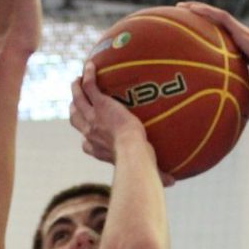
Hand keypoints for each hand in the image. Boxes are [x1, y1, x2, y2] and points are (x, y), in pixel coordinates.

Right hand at [69, 63, 173, 184]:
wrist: (132, 150)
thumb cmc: (139, 162)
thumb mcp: (146, 167)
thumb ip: (159, 174)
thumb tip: (174, 183)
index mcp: (96, 148)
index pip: (86, 143)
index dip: (85, 137)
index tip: (88, 132)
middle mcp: (90, 132)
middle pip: (75, 118)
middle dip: (74, 108)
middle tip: (76, 99)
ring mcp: (93, 117)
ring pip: (78, 99)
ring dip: (76, 89)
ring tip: (77, 79)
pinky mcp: (100, 104)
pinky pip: (89, 86)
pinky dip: (89, 75)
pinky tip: (91, 65)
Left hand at [176, 1, 248, 115]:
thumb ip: (243, 108)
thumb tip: (234, 127)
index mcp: (243, 53)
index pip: (222, 42)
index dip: (208, 37)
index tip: (191, 38)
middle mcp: (241, 41)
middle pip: (216, 26)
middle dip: (199, 19)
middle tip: (179, 16)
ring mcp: (242, 34)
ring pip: (216, 17)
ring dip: (199, 10)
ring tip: (180, 6)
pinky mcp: (243, 32)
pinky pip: (222, 17)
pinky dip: (207, 12)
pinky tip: (192, 8)